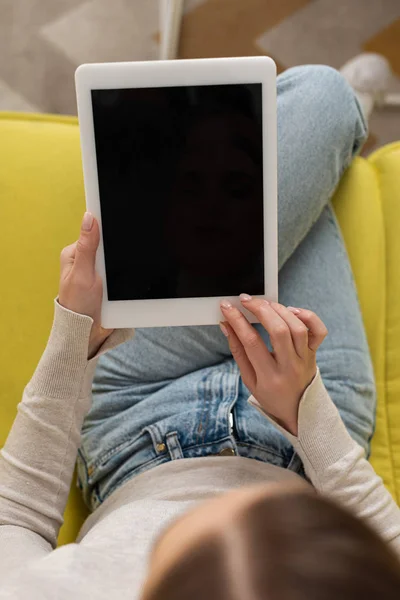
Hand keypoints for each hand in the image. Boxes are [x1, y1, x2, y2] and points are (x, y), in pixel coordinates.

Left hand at [58, 212, 113, 358]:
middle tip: (114, 268)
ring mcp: (97, 271)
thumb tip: (89, 217)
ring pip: (116, 259)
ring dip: (122, 267)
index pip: (93, 232)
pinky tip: (125, 282)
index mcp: (75, 253)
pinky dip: (124, 277)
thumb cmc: (78, 305)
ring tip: (118, 279)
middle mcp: (85, 260)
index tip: (119, 231)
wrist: (88, 332)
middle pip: (108, 245)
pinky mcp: (108, 282)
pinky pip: (120, 273)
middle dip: (116, 253)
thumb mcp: (83, 274)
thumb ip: (87, 247)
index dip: (107, 229)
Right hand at [220, 295, 327, 434]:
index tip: (227, 307)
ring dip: (279, 310)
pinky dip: (308, 316)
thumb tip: (226, 325)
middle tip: (246, 300)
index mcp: (269, 377)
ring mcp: (305, 359)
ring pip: (297, 328)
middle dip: (260, 310)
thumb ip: (238, 351)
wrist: (300, 412)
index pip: (252, 342)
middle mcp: (289, 367)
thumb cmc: (271, 396)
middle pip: (278, 331)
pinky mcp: (314, 353)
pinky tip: (292, 311)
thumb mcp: (248, 379)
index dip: (237, 321)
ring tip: (265, 304)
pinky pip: (318, 331)